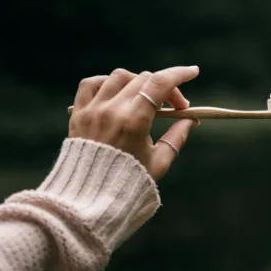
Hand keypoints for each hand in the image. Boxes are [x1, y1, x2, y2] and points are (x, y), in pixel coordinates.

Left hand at [68, 66, 200, 179]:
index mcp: (134, 121)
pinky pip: (91, 84)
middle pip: (144, 79)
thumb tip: (191, 120)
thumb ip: (177, 137)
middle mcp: (112, 110)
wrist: (89, 199)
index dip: (179, 74)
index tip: (193, 72)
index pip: (160, 83)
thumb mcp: (160, 161)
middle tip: (175, 106)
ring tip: (147, 100)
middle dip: (165, 88)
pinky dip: (106, 83)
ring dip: (138, 82)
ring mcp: (92, 110)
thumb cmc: (129, 182)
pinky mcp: (78, 114)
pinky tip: (118, 93)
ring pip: (119, 77)